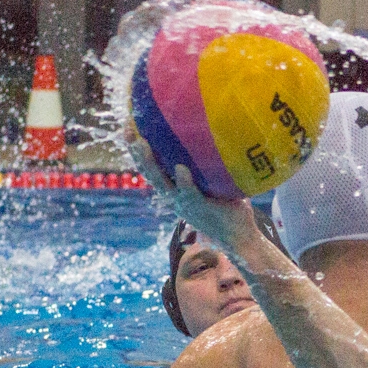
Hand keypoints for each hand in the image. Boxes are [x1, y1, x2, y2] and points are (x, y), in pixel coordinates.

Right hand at [126, 134, 261, 255]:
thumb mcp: (215, 183)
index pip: (152, 169)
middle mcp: (174, 198)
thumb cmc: (229, 207)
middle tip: (127, 131)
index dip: (138, 152)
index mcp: (174, 191)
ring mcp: (185, 204)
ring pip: (163, 183)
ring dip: (151, 163)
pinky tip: (180, 168)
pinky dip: (184, 182)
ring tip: (143, 144)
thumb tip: (216, 133)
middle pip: (150, 173)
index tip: (128, 130)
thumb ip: (210, 164)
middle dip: (137, 153)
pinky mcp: (200, 209)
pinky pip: (190, 194)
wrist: (240, 238)